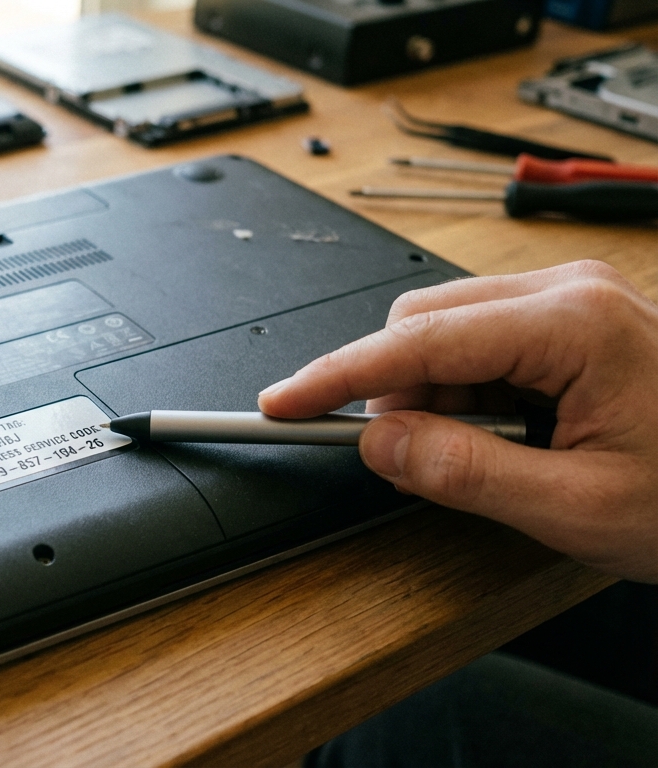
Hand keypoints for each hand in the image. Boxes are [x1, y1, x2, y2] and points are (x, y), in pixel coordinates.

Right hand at [258, 261, 657, 582]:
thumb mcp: (578, 507)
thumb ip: (466, 473)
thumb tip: (378, 444)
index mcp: (574, 324)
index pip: (416, 340)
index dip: (337, 377)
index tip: (282, 404)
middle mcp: (569, 293)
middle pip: (421, 325)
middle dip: (395, 394)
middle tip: (416, 462)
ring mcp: (571, 301)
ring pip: (443, 333)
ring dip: (434, 397)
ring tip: (494, 458)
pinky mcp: (570, 321)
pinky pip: (478, 343)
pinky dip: (466, 393)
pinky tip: (508, 437)